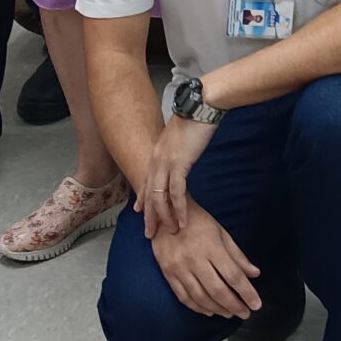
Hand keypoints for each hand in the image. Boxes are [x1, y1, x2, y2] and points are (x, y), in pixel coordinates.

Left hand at [139, 100, 220, 235]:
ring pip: (159, 198)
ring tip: (171, 232)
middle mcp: (156, 160)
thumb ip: (176, 150)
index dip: (142, 198)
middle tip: (150, 234)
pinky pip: (176, 193)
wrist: (201, 106)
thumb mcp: (180, 137)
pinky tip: (183, 220)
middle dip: (149, 217)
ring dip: (165, 217)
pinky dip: (179, 209)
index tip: (139, 212)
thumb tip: (180, 156)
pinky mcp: (179, 165)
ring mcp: (166, 163)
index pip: (146, 181)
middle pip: (148, 194)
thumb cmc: (195, 119)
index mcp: (157, 153)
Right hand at [149, 203, 262, 317]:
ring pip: (201, 297)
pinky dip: (198, 308)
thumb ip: (237, 255)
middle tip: (245, 314)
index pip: (233, 275)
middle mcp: (194, 260)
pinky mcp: (168, 274)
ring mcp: (179, 268)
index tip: (256, 304)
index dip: (246, 292)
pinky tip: (209, 312)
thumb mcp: (221, 232)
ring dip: (217, 309)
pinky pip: (184, 297)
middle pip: (217, 290)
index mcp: (211, 247)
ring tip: (230, 314)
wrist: (166, 214)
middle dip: (234, 305)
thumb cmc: (198, 222)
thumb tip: (255, 274)